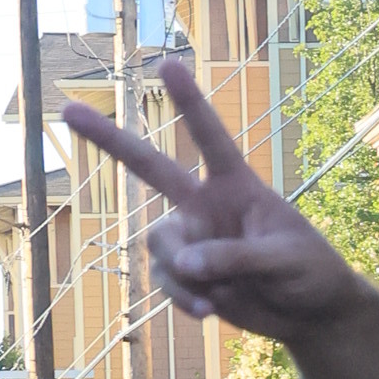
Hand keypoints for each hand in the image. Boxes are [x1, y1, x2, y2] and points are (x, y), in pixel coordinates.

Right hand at [58, 61, 378, 378]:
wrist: (311, 315)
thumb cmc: (311, 273)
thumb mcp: (285, 260)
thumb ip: (236, 257)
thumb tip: (184, 263)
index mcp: (238, 187)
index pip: (210, 139)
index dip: (189, 103)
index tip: (168, 64)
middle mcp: (206, 205)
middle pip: (149, 167)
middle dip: (109, 139)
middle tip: (67, 108)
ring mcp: (193, 240)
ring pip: (159, 243)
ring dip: (181, 273)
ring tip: (215, 296)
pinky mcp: (187, 275)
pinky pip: (166, 280)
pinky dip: (183, 298)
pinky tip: (209, 312)